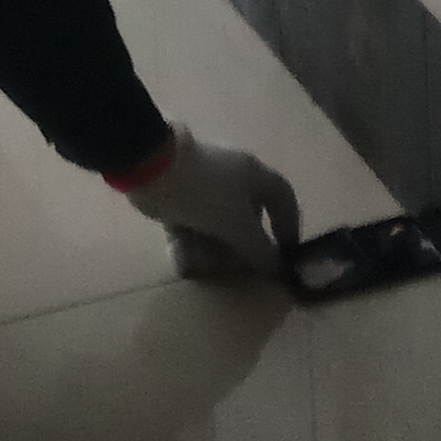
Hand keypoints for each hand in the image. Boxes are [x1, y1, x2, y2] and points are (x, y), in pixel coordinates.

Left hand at [118, 125, 302, 280]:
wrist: (152, 169)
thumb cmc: (207, 192)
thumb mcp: (238, 224)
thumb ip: (259, 248)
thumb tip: (276, 267)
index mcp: (254, 175)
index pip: (283, 198)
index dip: (288, 226)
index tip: (286, 254)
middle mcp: (231, 179)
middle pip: (245, 218)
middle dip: (241, 247)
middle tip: (239, 271)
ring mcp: (201, 187)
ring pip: (214, 225)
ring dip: (211, 250)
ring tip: (206, 271)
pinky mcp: (176, 197)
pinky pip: (188, 226)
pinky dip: (187, 246)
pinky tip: (184, 267)